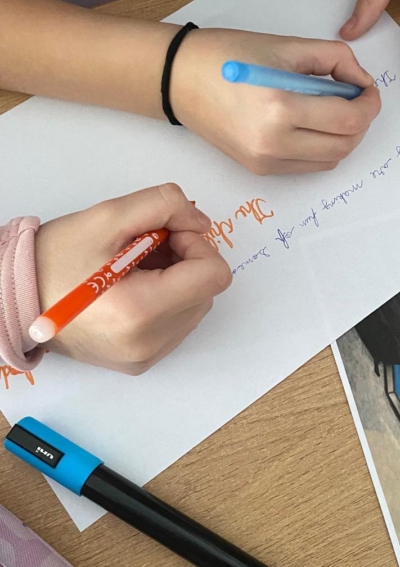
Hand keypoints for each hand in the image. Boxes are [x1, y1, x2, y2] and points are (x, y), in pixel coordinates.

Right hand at [34, 184, 230, 373]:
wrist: (15, 300)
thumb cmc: (54, 259)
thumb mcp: (108, 216)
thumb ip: (164, 205)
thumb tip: (201, 224)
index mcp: (140, 311)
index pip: (213, 275)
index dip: (197, 245)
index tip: (166, 233)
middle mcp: (148, 343)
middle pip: (207, 292)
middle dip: (185, 260)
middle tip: (146, 246)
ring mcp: (145, 357)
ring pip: (195, 308)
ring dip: (177, 280)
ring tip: (135, 266)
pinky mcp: (140, 362)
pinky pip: (176, 325)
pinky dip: (166, 300)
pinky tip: (133, 286)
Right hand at [171, 28, 380, 174]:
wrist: (178, 79)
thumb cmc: (227, 56)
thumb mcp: (286, 45)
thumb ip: (334, 59)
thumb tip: (361, 80)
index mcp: (280, 108)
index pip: (348, 119)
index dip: (369, 104)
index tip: (369, 89)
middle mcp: (273, 143)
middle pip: (344, 145)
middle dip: (361, 122)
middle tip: (357, 99)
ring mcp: (265, 161)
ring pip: (330, 160)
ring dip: (344, 138)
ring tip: (336, 111)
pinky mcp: (260, 169)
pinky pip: (307, 166)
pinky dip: (322, 148)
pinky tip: (314, 125)